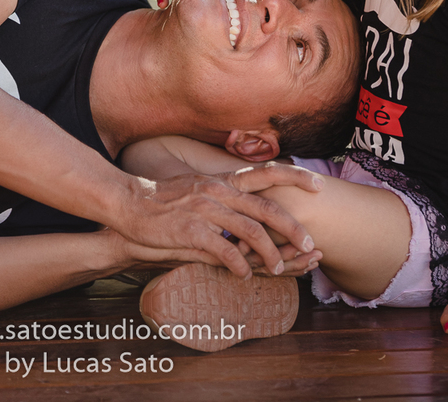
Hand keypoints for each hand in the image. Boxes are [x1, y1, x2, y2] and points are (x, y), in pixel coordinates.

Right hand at [112, 163, 322, 277]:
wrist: (128, 203)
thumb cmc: (164, 201)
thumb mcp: (198, 189)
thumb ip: (224, 198)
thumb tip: (249, 209)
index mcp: (222, 181)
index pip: (266, 172)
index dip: (296, 177)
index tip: (320, 184)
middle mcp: (218, 191)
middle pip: (267, 208)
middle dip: (294, 228)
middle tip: (310, 245)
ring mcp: (205, 210)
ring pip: (252, 232)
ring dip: (271, 253)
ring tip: (279, 267)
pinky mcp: (191, 231)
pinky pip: (225, 250)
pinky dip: (240, 265)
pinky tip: (244, 274)